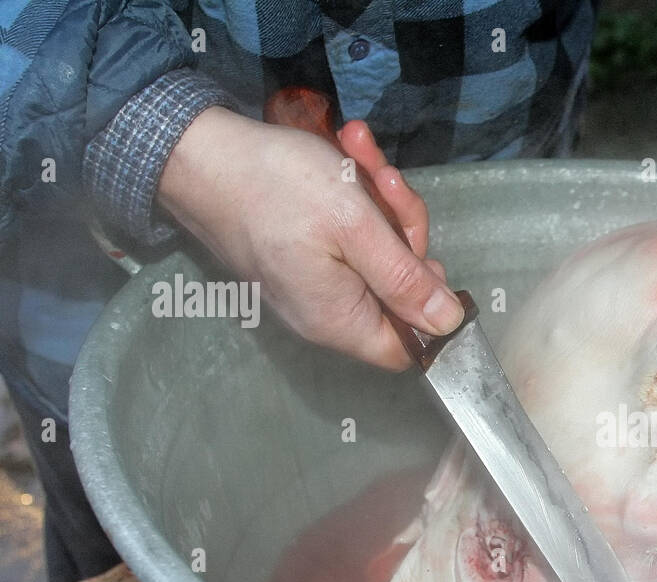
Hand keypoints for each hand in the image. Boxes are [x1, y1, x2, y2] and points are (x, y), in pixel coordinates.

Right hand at [158, 107, 462, 369]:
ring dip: (379, 200)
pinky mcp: (303, 255)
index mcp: (340, 320)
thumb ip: (404, 279)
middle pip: (397, 291)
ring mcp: (313, 284)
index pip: (408, 346)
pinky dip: (353, 196)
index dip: (430, 307)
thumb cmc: (277, 186)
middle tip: (385, 181)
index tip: (426, 257)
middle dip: (401, 230)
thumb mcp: (355, 227)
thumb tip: (449, 325)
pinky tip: (348, 154)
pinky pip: (347, 237)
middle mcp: (326, 314)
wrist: (199, 151)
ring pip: (376, 254)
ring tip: (358, 151)